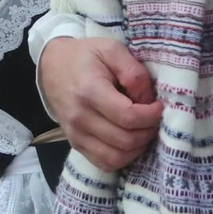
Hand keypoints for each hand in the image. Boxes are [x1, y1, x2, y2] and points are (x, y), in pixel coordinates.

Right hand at [37, 37, 162, 170]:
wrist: (53, 66)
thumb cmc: (86, 56)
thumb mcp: (112, 49)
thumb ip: (134, 73)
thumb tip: (148, 101)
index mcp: (90, 91)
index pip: (129, 116)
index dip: (151, 115)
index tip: (159, 106)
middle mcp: (80, 117)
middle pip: (126, 140)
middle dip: (149, 131)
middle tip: (154, 118)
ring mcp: (76, 134)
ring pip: (117, 157)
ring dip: (138, 147)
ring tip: (144, 129)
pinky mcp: (76, 144)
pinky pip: (105, 163)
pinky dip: (123, 157)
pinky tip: (130, 141)